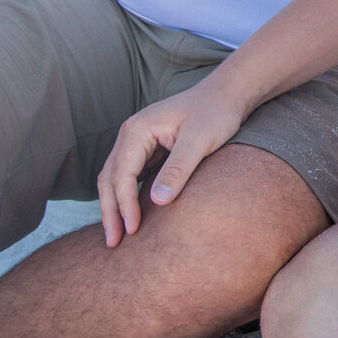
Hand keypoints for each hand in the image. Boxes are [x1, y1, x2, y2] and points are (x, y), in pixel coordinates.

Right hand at [97, 77, 246, 246]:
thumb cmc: (215, 113)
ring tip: (116, 235)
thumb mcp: (200, 141)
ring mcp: (136, 142)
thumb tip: (158, 201)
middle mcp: (130, 134)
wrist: (227, 95)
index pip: (122, 174)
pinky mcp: (147, 150)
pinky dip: (126, 197)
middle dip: (110, 211)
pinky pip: (129, 177)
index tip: (133, 229)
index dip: (125, 204)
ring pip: (115, 179)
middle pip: (110, 178)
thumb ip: (178, 169)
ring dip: (114, 207)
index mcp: (137, 130)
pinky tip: (132, 216)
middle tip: (113, 242)